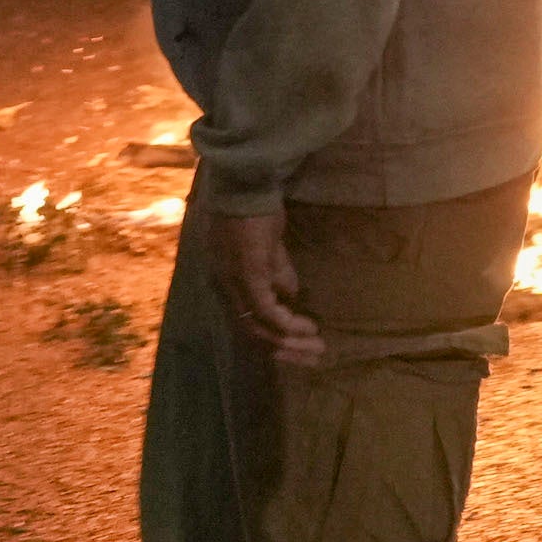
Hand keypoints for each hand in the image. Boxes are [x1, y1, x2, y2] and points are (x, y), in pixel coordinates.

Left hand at [199, 190, 322, 371]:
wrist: (246, 183)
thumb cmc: (256, 209)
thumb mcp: (268, 246)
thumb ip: (277, 270)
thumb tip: (292, 295)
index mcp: (226, 282)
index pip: (246, 322)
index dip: (273, 340)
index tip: (299, 349)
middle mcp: (224, 288)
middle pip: (252, 333)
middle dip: (285, 350)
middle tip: (314, 357)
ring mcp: (234, 283)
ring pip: (259, 328)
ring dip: (290, 341)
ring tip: (317, 346)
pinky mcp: (248, 274)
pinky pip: (268, 310)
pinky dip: (288, 323)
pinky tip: (308, 327)